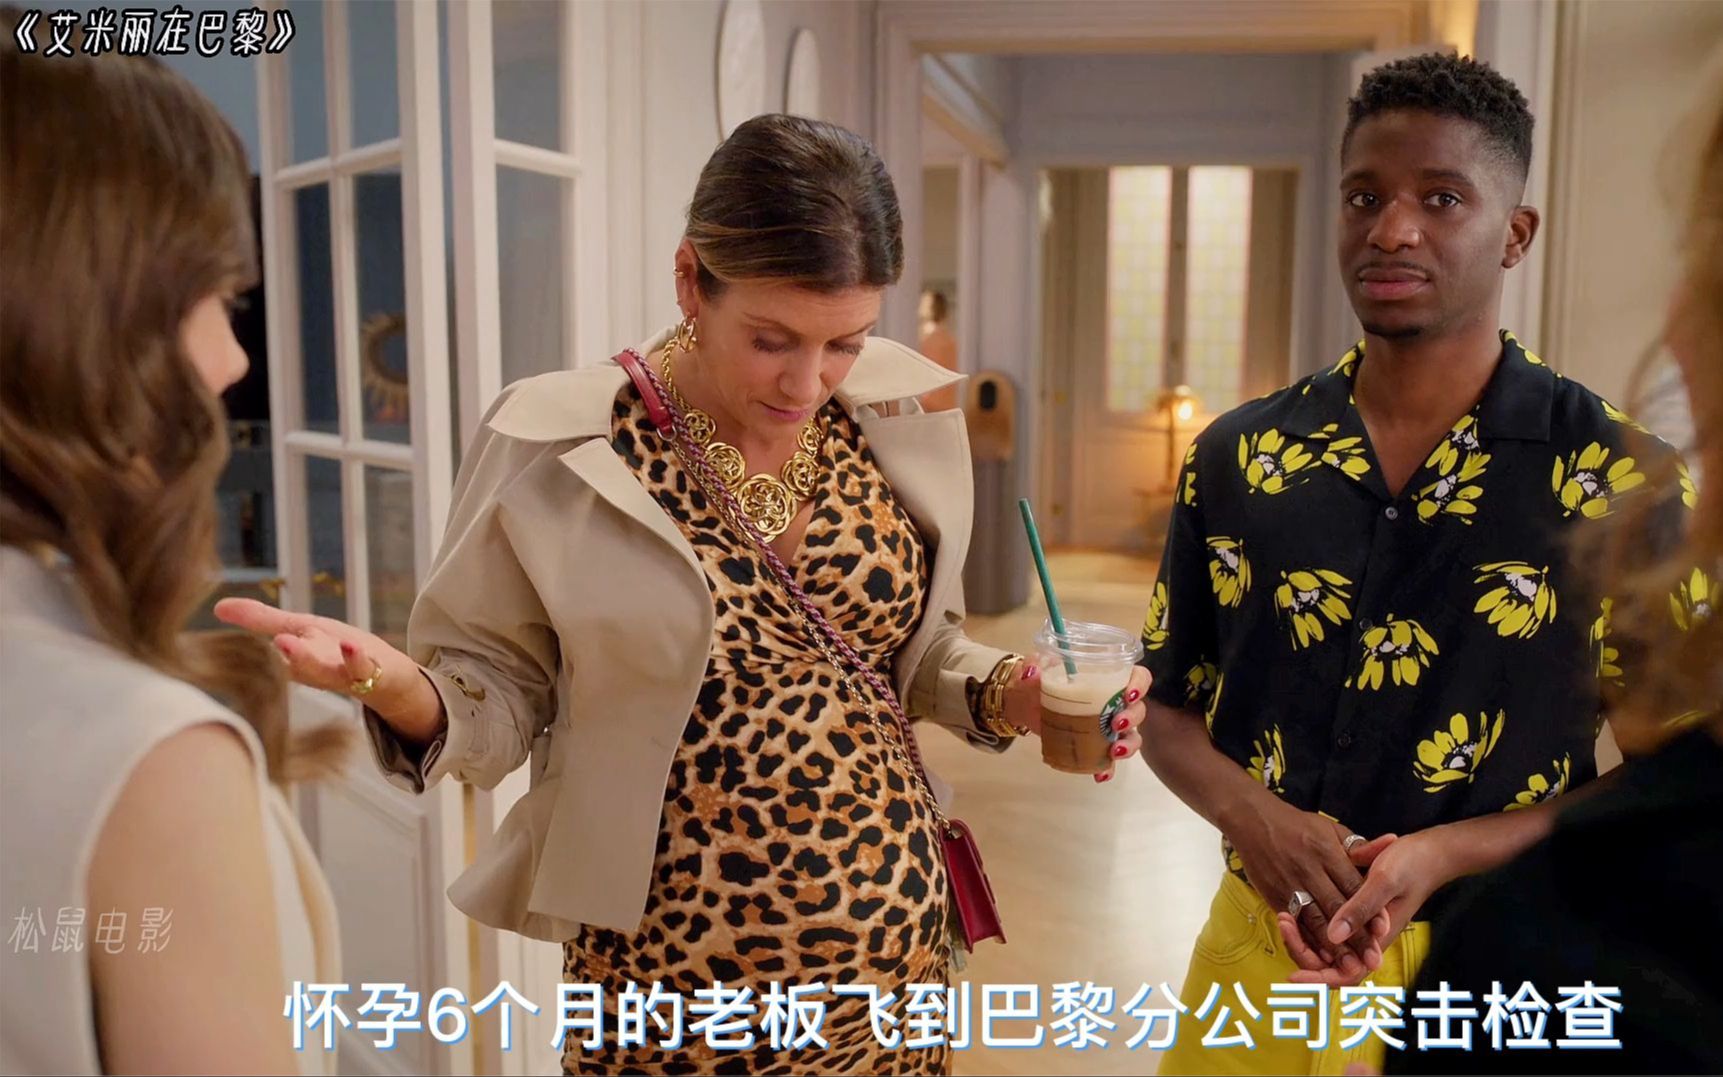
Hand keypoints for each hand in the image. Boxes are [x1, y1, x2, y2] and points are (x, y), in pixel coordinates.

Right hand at [213, 598, 443, 741]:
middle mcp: (315, 670)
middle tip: (260, 643)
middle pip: (294, 664)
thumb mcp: (297, 630)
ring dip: (305, 658)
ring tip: (287, 644)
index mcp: (294, 660)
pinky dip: (355, 657)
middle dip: (278, 654)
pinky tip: (349, 644)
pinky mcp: (372, 671)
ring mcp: (343, 673)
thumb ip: (261, 620)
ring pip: (322, 670)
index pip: (268, 652)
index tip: (218, 621)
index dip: (246, 646)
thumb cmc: (335, 652)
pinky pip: (362, 666)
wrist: (387, 680)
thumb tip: (218, 606)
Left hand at [1003, 664, 1149, 781]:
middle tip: (1115, 724)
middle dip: (1132, 718)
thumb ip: (1033, 665)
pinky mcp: (1096, 745)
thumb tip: (1032, 674)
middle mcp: (1113, 701)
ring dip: (1128, 745)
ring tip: (1114, 751)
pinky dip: (1108, 769)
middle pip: (1137, 709)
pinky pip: (1109, 760)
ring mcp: (1107, 726)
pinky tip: (1100, 775)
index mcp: (1107, 677)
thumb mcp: (1036, 667)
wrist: (1025, 703)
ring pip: (1131, 736)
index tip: (1128, 695)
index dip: (1140, 685)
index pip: (1138, 677)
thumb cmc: (1040, 680)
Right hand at [1231, 800, 1392, 980]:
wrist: (1253, 821)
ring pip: (1315, 920)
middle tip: (1372, 960)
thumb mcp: (1331, 829)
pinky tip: (1320, 957)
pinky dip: (1307, 941)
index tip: (1383, 932)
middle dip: (1355, 937)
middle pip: (1337, 908)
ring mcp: (1290, 884)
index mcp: (1327, 852)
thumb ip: (1361, 845)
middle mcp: (1309, 870)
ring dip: (1333, 946)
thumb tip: (1392, 842)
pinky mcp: (1274, 895)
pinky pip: (1294, 923)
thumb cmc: (1298, 826)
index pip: (1353, 886)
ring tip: (1350, 967)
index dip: (1368, 910)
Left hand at [1278, 827, 1452, 984]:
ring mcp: (1358, 926)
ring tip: (1283, 917)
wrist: (1429, 852)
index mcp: (1376, 939)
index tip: (1293, 977)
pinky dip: (1307, 926)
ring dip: (1301, 938)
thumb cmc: (1410, 865)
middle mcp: (1365, 938)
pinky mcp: (1352, 912)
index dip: (1319, 979)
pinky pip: (1326, 928)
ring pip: (1324, 947)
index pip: (1346, 975)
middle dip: (1302, 951)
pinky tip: (1290, 910)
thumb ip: (1360, 909)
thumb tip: (1333, 937)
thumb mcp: (1384, 881)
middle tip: (1282, 924)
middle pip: (1329, 964)